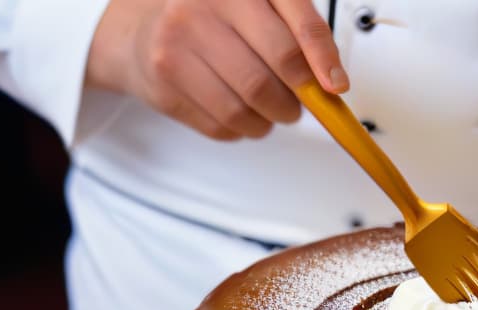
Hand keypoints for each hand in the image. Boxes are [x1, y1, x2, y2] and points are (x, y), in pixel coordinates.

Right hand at [85, 0, 347, 139]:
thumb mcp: (259, 6)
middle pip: (269, 77)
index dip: (322, 61)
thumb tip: (333, 80)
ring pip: (245, 107)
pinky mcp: (164, 82)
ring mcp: (177, 44)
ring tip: (267, 110)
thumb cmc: (211, 17)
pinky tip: (238, 112)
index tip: (336, 87)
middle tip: (296, 105)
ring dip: (268, 121)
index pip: (295, 27)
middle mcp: (202, 7)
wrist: (141, 28)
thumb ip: (298, 33)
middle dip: (294, 103)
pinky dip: (241, 129)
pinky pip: (221, 125)